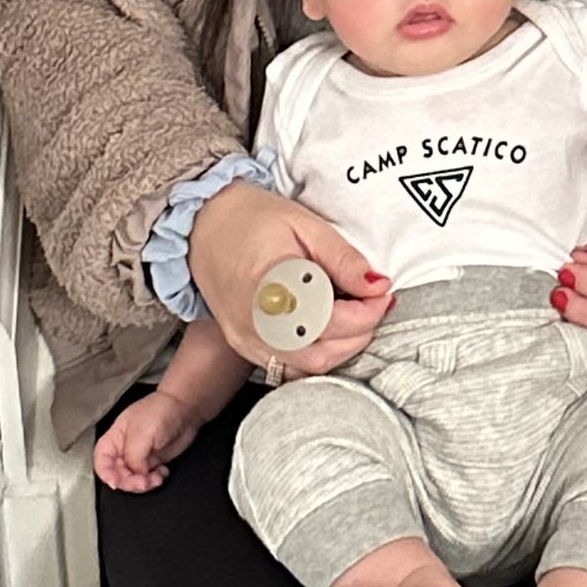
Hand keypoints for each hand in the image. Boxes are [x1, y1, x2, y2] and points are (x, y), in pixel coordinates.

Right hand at [93, 387, 202, 493]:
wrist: (186, 407)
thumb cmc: (160, 412)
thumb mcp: (141, 434)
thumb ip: (133, 458)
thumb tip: (136, 474)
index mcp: (115, 438)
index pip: (101, 460)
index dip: (106, 474)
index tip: (117, 483)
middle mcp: (125, 449)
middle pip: (117, 474)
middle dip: (129, 482)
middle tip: (144, 483)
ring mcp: (140, 456)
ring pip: (133, 479)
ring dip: (143, 484)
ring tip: (157, 479)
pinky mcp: (154, 461)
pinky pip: (148, 479)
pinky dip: (154, 480)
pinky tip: (163, 472)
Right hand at [185, 180, 391, 377]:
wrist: (204, 226)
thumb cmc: (253, 219)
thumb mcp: (304, 224)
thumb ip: (342, 258)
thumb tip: (378, 285)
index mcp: (268, 284)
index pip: (327, 319)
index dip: (365, 312)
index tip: (382, 294)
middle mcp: (253, 323)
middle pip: (320, 353)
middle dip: (359, 333)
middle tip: (374, 304)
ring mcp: (246, 340)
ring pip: (307, 366)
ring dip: (341, 347)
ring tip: (354, 313)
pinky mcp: (244, 347)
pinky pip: (288, 366)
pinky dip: (317, 353)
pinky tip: (328, 328)